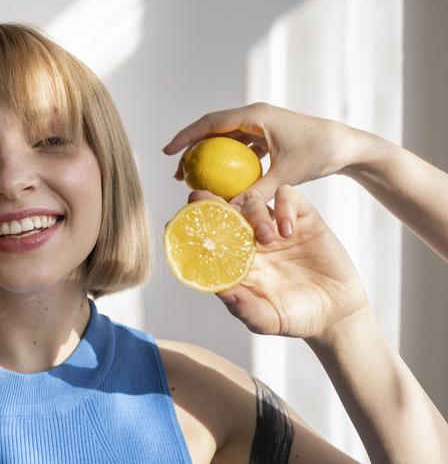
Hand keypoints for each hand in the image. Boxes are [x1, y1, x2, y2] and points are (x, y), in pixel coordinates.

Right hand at [163, 103, 361, 210]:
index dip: (185, 136)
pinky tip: (221, 182)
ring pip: (224, 140)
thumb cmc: (320, 154)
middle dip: (191, 149)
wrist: (348, 147)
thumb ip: (256, 192)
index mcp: (255, 115)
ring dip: (208, 156)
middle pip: (212, 130)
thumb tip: (229, 210)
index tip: (168, 152)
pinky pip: (239, 148)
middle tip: (178, 174)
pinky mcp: (268, 136)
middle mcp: (255, 116)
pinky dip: (226, 162)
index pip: (211, 123)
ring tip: (193, 178)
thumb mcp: (286, 175)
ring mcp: (261, 125)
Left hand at [190, 186, 368, 339]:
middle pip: (228, 210)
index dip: (196, 225)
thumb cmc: (295, 318)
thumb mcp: (266, 319)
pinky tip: (288, 229)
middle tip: (202, 200)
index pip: (211, 235)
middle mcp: (253, 239)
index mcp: (237, 259)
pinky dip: (284, 206)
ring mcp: (277, 227)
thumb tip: (220, 291)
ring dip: (254, 213)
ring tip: (268, 238)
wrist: (337, 315)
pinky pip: (288, 196)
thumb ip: (243, 307)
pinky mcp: (303, 219)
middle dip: (213, 203)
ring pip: (255, 200)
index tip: (177, 221)